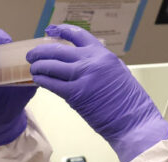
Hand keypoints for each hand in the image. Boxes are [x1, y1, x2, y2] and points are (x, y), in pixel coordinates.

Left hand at [27, 24, 167, 161]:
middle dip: (41, 52)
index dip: (60, 31)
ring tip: (33, 69)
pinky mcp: (76, 95)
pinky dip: (42, 81)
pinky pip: (52, 84)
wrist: (134, 123)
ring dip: (38, 67)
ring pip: (51, 66)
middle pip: (58, 50)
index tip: (51, 31)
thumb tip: (85, 61)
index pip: (77, 35)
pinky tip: (39, 81)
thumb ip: (101, 65)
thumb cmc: (130, 104)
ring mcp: (83, 77)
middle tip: (33, 55)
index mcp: (104, 55)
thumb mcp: (119, 74)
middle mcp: (92, 62)